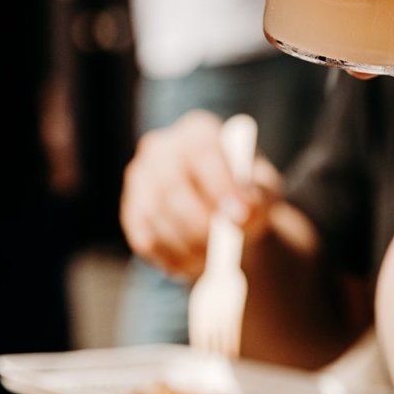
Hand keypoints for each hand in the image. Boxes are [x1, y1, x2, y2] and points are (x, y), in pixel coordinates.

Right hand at [120, 110, 282, 278]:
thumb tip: (241, 215)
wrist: (224, 211)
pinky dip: (171, 257)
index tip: (239, 216)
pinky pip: (146, 240)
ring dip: (186, 246)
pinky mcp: (130, 212)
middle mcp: (162, 148)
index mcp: (198, 131)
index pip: (203, 152)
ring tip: (212, 258)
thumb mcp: (263, 193)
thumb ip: (257, 199)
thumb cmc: (246, 195)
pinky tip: (192, 262)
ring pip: (157, 218)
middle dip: (199, 224)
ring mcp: (140, 179)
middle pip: (172, 188)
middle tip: (222, 249)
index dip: (220, 185)